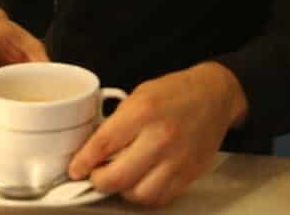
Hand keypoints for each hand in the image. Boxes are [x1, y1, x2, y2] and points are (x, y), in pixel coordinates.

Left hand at [68, 62, 247, 206]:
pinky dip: (145, 194)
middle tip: (95, 176)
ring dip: (123, 191)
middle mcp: (160, 137)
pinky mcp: (189, 173)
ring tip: (120, 179)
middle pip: (117, 178)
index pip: (102, 145)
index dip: (83, 162)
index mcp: (143, 112)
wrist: (214, 95)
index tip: (75, 169)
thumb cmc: (176, 92)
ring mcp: (177, 159)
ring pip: (138, 194)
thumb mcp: (139, 95)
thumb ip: (117, 122)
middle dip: (98, 181)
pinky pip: (160, 197)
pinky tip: (140, 182)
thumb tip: (92, 149)